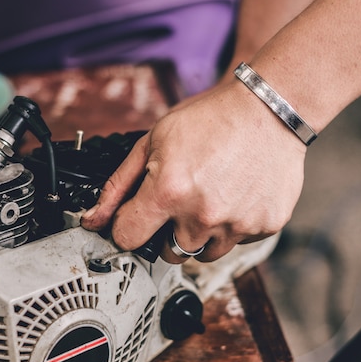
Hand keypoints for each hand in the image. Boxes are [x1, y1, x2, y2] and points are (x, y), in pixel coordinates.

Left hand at [81, 82, 307, 262]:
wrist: (267, 109)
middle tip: (181, 198)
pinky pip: (236, 242)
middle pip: (167, 252)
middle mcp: (203, 216)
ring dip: (199, 232)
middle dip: (167, 231)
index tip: (137, 216)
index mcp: (169, 192)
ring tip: (209, 196)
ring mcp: (237, 225)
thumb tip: (93, 219)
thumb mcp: (152, 142)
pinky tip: (234, 194)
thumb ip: (118, 185)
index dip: (128, 226)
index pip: (128, 239)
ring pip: (202, 252)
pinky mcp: (264, 227)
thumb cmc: (209, 119)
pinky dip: (231, 225)